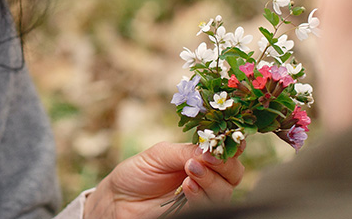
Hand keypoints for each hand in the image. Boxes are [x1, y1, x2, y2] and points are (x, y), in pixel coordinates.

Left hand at [83, 142, 243, 218]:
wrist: (118, 199)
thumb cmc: (137, 173)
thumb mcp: (160, 154)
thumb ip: (186, 151)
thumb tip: (209, 149)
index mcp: (200, 158)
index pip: (226, 151)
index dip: (232, 144)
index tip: (225, 139)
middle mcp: (206, 177)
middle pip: (233, 173)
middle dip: (224, 164)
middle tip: (206, 159)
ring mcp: (201, 197)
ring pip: (225, 192)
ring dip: (211, 180)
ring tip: (190, 171)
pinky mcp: (194, 213)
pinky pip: (209, 208)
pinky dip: (201, 196)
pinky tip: (188, 186)